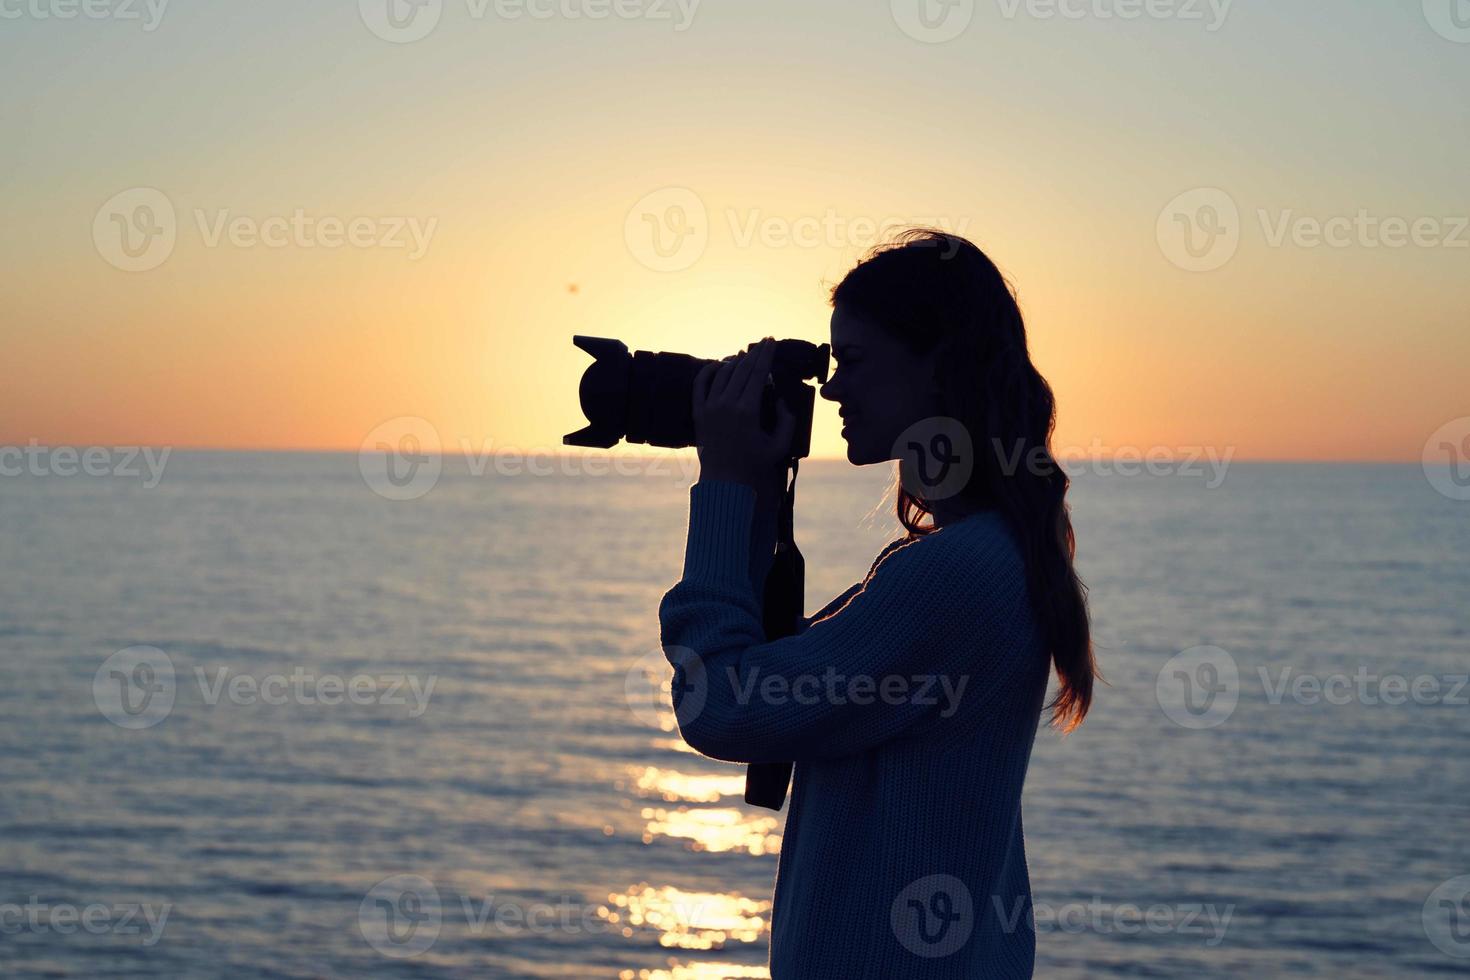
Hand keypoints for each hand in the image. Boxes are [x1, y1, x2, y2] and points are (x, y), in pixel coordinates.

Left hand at [693, 337, 796, 490]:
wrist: (725, 481)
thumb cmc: (755, 464)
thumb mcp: (780, 444)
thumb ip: (787, 420)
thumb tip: (780, 398)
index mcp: (747, 410)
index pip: (758, 373)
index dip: (766, 354)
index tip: (771, 341)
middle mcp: (726, 405)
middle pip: (742, 369)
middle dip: (755, 352)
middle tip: (763, 341)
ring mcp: (709, 408)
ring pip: (722, 373)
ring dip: (735, 360)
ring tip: (745, 354)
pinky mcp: (698, 413)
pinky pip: (700, 384)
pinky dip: (709, 370)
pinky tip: (719, 364)